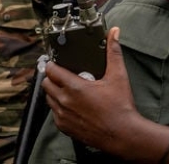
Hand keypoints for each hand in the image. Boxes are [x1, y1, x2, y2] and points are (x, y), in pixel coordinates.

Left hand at [43, 27, 139, 151]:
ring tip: (68, 89)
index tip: (57, 62)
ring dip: (54, 92)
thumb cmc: (120, 107)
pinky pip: (54, 114)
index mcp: (75, 87)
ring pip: (48, 99)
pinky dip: (59, 107)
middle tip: (63, 74)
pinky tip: (71, 105)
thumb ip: (113, 52)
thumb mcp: (118, 76)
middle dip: (52, 77)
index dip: (52, 64)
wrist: (122, 134)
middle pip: (46, 84)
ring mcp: (63, 116)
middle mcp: (65, 101)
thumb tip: (114, 33)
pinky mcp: (65, 127)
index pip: (51, 70)